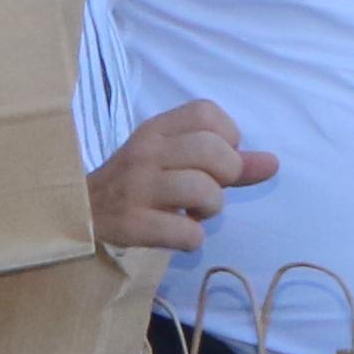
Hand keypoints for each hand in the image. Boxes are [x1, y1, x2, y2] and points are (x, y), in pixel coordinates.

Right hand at [89, 101, 275, 257]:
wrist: (80, 214)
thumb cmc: (137, 184)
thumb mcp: (175, 161)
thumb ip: (226, 161)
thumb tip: (273, 163)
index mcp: (156, 129)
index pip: (207, 113)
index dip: (226, 137)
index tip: (215, 159)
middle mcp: (146, 152)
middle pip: (214, 151)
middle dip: (225, 177)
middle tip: (207, 191)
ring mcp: (137, 187)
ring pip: (205, 191)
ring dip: (210, 209)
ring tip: (192, 214)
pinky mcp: (132, 223)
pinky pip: (187, 234)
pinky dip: (191, 240)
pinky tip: (177, 235)